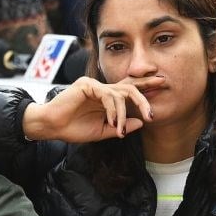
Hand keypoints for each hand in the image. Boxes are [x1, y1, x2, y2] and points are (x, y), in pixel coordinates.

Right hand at [23, 76, 161, 141]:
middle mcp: (103, 89)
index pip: (129, 89)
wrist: (52, 127)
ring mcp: (95, 85)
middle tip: (151, 114)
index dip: (146, 86)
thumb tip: (141, 123)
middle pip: (130, 87)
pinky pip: (107, 95)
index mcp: (107, 98)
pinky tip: (109, 122)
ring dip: (121, 115)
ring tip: (117, 129)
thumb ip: (121, 127)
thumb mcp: (103, 131)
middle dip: (144, 98)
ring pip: (120, 94)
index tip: (162, 84)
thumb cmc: (74, 128)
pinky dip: (111, 110)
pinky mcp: (87, 85)